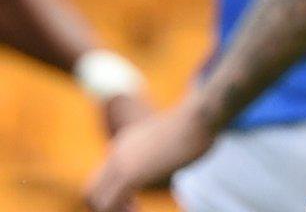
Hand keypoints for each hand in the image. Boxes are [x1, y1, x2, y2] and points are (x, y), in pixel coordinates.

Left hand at [85, 95, 216, 211]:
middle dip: (107, 205)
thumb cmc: (197, 125)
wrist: (199, 116)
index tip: (134, 201)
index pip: (103, 175)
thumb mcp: (174, 136)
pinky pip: (110, 204)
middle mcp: (117, 152)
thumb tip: (182, 151)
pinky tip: (138, 211)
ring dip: (114, 210)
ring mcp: (121, 163)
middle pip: (92, 189)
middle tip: (132, 209)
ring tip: (135, 211)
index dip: (114, 193)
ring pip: (96, 199)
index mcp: (125, 143)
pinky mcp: (131, 174)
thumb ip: (165, 148)